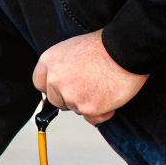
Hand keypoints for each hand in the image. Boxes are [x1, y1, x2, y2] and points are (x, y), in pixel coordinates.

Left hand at [32, 30, 147, 124]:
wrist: (125, 49)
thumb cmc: (105, 45)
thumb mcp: (72, 48)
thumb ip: (61, 67)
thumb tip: (61, 83)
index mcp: (49, 62)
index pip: (40, 84)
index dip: (53, 88)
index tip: (62, 89)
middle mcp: (55, 80)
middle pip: (57, 100)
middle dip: (71, 98)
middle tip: (90, 88)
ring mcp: (71, 96)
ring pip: (76, 110)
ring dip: (88, 104)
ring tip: (104, 87)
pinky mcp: (88, 108)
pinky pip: (93, 119)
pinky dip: (103, 112)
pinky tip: (111, 98)